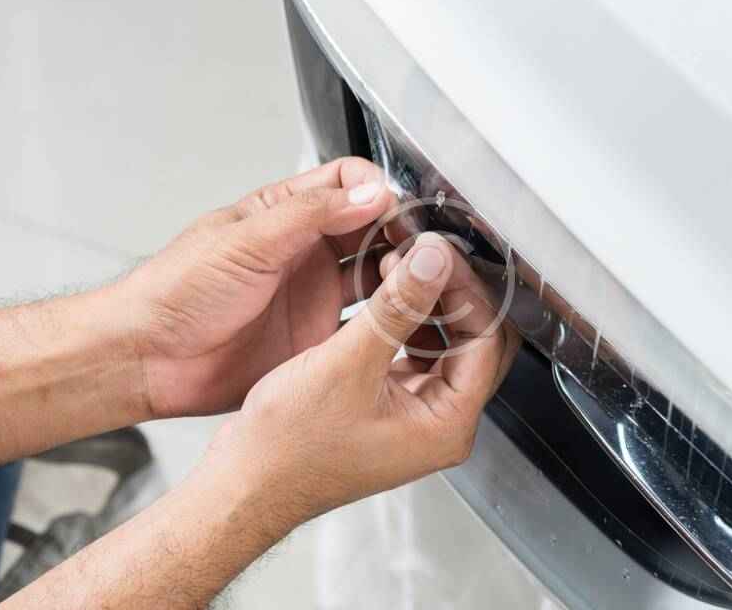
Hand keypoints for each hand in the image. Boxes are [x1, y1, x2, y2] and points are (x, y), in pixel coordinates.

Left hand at [120, 157, 393, 418]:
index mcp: (285, 215)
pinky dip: (388, 316)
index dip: (375, 189)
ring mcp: (314, 293)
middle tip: (420, 246)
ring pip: (376, 272)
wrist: (150, 359)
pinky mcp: (318, 335)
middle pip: (371, 227)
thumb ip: (308, 215)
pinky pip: (365, 322)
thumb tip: (367, 193)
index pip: (346, 183)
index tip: (392, 207)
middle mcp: (305, 251)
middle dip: (400, 230)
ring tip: (417, 278)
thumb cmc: (176, 291)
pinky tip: (401, 316)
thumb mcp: (244, 241)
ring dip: (400, 272)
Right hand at [203, 232, 519, 534]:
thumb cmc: (289, 447)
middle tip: (426, 254)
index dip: (466, 290)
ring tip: (400, 266)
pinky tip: (385, 293)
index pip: (486, 341)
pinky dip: (407, 319)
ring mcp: (416, 412)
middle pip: (475, 340)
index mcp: (447, 424)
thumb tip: (433, 260)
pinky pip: (416, 350)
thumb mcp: (347, 364)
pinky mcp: (391, 401)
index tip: (440, 252)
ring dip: (429, 302)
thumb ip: (397, 308)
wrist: (244, 479)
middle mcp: (441, 421)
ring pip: (447, 341)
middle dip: (452, 293)